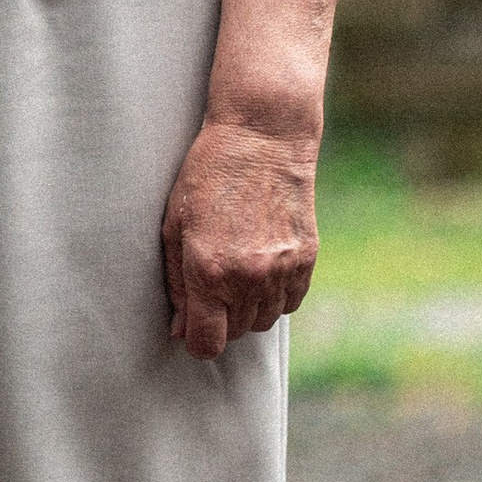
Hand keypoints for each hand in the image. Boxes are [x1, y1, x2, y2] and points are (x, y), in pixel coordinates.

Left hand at [161, 113, 318, 357]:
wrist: (262, 138)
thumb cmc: (206, 176)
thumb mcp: (175, 225)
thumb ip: (176, 283)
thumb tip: (180, 330)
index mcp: (209, 271)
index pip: (207, 343)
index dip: (196, 340)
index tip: (191, 325)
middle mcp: (248, 277)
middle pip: (236, 334)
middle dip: (220, 320)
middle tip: (211, 285)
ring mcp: (282, 270)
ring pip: (264, 321)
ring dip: (248, 309)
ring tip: (235, 272)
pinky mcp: (307, 259)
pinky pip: (290, 303)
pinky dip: (275, 296)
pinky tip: (261, 268)